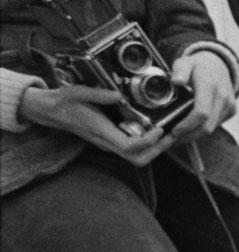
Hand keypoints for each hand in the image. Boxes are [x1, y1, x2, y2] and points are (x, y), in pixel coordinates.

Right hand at [17, 83, 169, 163]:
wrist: (51, 111)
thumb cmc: (64, 102)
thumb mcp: (77, 92)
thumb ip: (98, 94)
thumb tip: (118, 95)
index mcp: (101, 131)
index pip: (129, 146)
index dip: (148, 142)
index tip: (160, 129)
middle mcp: (107, 142)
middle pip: (138, 159)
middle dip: (158, 150)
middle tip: (173, 134)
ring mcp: (110, 143)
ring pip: (137, 156)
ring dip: (156, 148)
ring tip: (169, 132)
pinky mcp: (112, 140)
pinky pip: (134, 148)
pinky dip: (148, 143)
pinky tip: (156, 129)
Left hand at [168, 49, 232, 141]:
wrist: (218, 64)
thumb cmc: (196, 66)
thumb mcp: (185, 62)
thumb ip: (180, 69)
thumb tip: (177, 81)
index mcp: (209, 85)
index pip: (201, 113)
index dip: (187, 126)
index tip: (174, 131)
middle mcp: (223, 97)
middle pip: (207, 126)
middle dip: (189, 136)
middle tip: (172, 139)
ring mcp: (229, 104)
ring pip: (212, 128)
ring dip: (195, 135)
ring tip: (179, 136)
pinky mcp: (232, 110)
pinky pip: (217, 125)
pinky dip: (203, 129)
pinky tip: (191, 128)